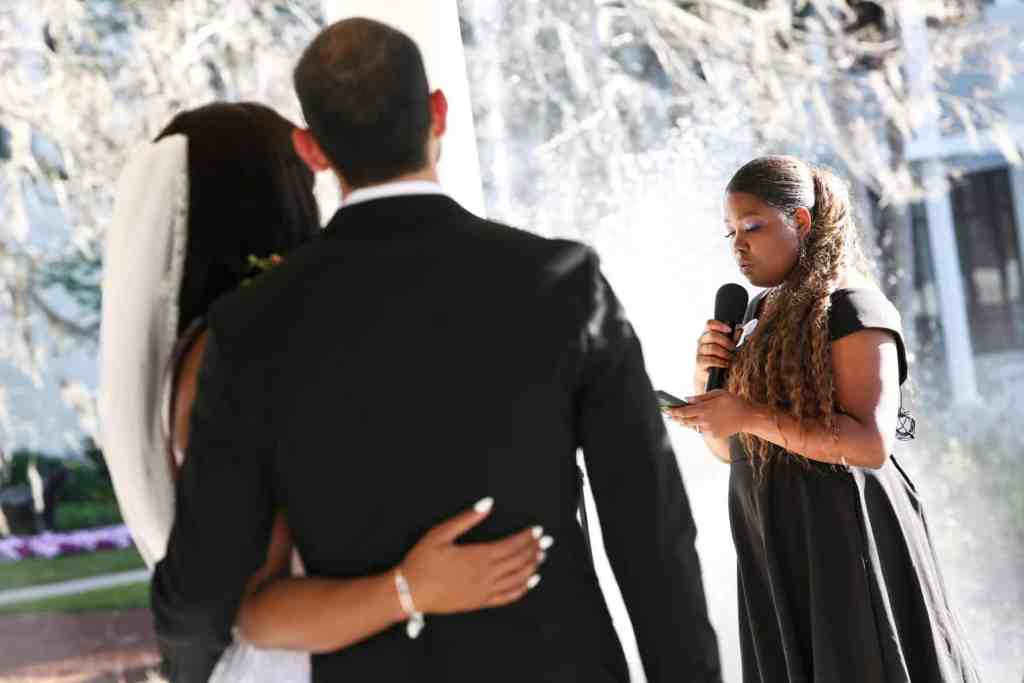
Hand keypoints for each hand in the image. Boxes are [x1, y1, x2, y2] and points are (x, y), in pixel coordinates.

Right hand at [399, 498, 549, 614]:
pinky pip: (508, 597)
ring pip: (517, 579)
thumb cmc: (421, 561)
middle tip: (545, 541)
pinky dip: (522, 588)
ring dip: (532, 566)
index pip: (512, 545)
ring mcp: (484, 591)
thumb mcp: (440, 533)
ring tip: (541, 557)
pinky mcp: (480, 603)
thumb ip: (467, 518)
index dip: (527, 537)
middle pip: (518, 561)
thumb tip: (487, 503)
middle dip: (534, 549)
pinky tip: (530, 581)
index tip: (537, 530)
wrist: (410, 592)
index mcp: (478, 556)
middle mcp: (486, 575)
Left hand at [666, 389, 752, 439]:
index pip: (684, 412)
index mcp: (705, 409)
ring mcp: (709, 430)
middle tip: (668, 415)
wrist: (748, 417)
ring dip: (684, 423)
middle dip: (675, 418)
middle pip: (685, 421)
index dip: (673, 411)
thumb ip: (701, 397)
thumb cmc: (733, 402)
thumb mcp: (718, 393)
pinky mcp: (714, 435)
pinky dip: (699, 426)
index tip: (666, 410)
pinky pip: (703, 430)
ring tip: (678, 419)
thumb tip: (687, 399)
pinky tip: (696, 422)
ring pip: (692, 426)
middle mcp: (705, 421)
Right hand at [693, 319, 737, 393]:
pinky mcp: (699, 362)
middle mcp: (702, 342)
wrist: (709, 377)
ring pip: (712, 348)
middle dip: (726, 341)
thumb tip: (740, 329)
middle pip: (711, 335)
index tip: (730, 330)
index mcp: (708, 335)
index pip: (709, 324)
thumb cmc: (720, 360)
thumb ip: (733, 339)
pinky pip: (710, 359)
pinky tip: (727, 364)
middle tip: (734, 348)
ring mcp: (699, 352)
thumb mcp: (727, 348)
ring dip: (725, 353)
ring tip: (732, 358)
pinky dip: (721, 362)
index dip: (719, 325)